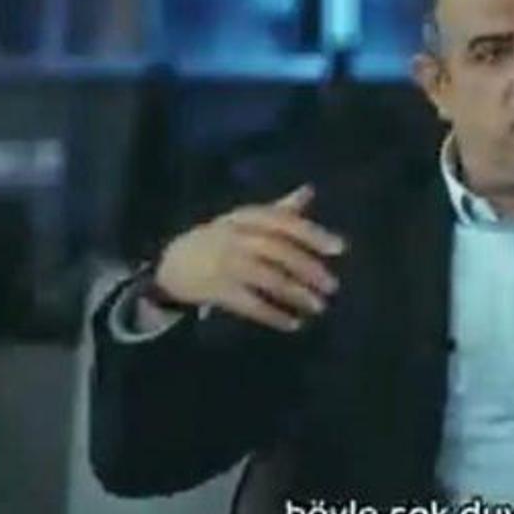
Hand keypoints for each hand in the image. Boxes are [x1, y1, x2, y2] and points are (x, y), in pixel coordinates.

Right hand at [153, 183, 347, 331]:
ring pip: (268, 279)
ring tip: (319, 307)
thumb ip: (279, 209)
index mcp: (246, 216)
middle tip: (333, 286)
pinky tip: (294, 324)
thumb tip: (310, 190)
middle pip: (278, 251)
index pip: (284, 222)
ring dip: (296, 294)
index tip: (341, 248)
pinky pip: (251, 304)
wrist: (172, 263)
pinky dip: (274, 315)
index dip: (313, 234)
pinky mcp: (217, 291)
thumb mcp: (245, 219)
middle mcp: (235, 236)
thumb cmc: (220, 238)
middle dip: (308, 268)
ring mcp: (225, 264)